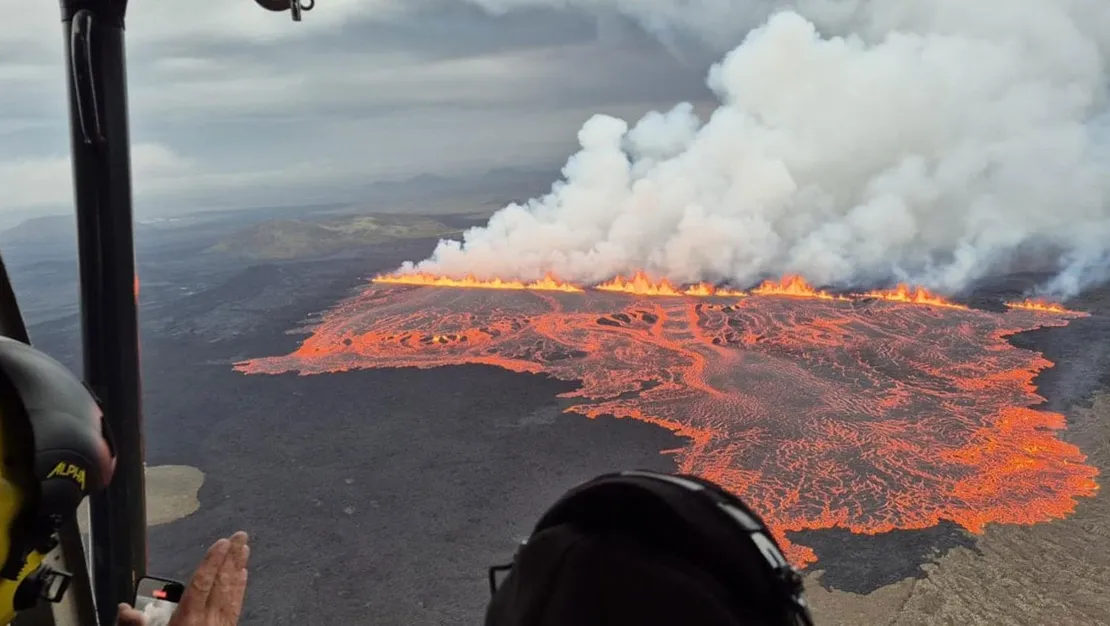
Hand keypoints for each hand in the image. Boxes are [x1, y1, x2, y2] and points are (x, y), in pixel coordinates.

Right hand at [114, 532, 249, 625]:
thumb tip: (125, 609)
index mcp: (188, 622)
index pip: (202, 584)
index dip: (212, 562)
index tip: (222, 543)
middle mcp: (208, 623)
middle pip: (222, 584)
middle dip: (232, 559)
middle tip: (242, 536)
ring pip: (231, 594)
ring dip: (238, 570)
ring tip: (245, 551)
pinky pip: (235, 608)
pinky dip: (239, 591)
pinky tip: (242, 580)